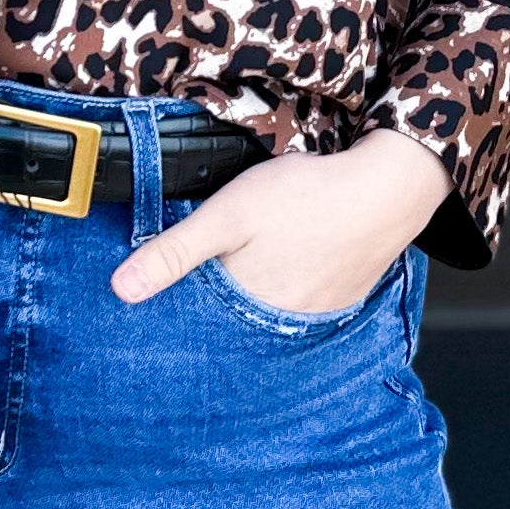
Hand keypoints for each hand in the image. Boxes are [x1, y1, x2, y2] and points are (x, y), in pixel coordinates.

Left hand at [109, 127, 447, 316]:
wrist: (387, 187)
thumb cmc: (308, 197)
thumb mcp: (227, 215)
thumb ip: (174, 253)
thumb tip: (122, 290)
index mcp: (249, 307)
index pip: (200, 321)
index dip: (182, 308)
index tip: (170, 300)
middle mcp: (283, 321)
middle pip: (236, 318)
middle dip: (219, 304)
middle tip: (216, 276)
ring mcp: (317, 312)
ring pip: (270, 310)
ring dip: (256, 296)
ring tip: (254, 265)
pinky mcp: (342, 296)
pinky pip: (303, 301)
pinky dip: (290, 286)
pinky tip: (289, 261)